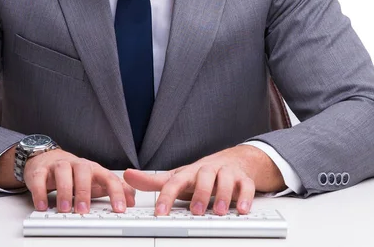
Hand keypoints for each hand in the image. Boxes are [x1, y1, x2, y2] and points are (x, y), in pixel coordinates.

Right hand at [24, 149, 135, 213]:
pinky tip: (42, 205)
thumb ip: (114, 188)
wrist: (47, 158)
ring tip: (65, 209)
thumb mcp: (96, 180)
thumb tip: (133, 199)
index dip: (116, 192)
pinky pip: (40, 179)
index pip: (108, 177)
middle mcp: (77, 165)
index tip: (120, 209)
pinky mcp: (41, 170)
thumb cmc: (75, 173)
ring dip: (64, 191)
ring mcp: (58, 166)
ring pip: (63, 172)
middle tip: (84, 211)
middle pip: (83, 172)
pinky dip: (41, 192)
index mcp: (93, 169)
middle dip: (84, 192)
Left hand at [123, 145, 283, 215]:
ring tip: (220, 212)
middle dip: (200, 193)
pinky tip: (242, 210)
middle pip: (203, 176)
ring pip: (225, 180)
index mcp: (189, 172)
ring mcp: (226, 174)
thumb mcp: (178, 177)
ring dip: (223, 196)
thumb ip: (154, 181)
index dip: (167, 196)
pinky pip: (246, 186)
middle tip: (196, 211)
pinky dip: (245, 197)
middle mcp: (208, 170)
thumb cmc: (201, 174)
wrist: (232, 161)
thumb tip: (127, 176)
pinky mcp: (243, 180)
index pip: (175, 182)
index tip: (160, 212)